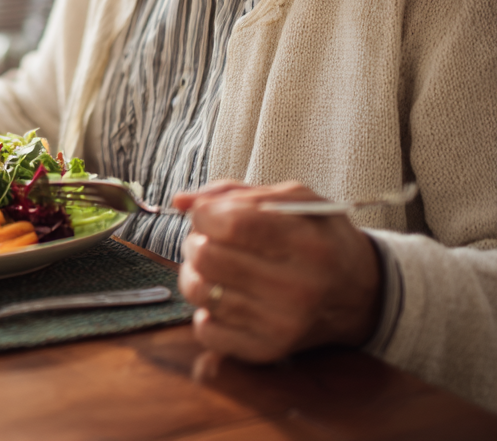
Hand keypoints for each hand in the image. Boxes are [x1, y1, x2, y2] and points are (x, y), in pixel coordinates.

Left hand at [175, 180, 381, 361]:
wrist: (363, 295)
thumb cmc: (321, 238)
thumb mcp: (295, 199)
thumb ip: (235, 192)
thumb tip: (180, 201)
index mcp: (307, 244)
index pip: (232, 224)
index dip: (205, 213)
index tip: (207, 213)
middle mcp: (297, 290)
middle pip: (209, 257)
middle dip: (196, 239)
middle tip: (209, 237)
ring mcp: (281, 326)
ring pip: (200, 292)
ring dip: (194, 271)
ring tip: (212, 264)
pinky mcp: (267, 351)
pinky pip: (205, 330)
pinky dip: (205, 308)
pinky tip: (225, 295)